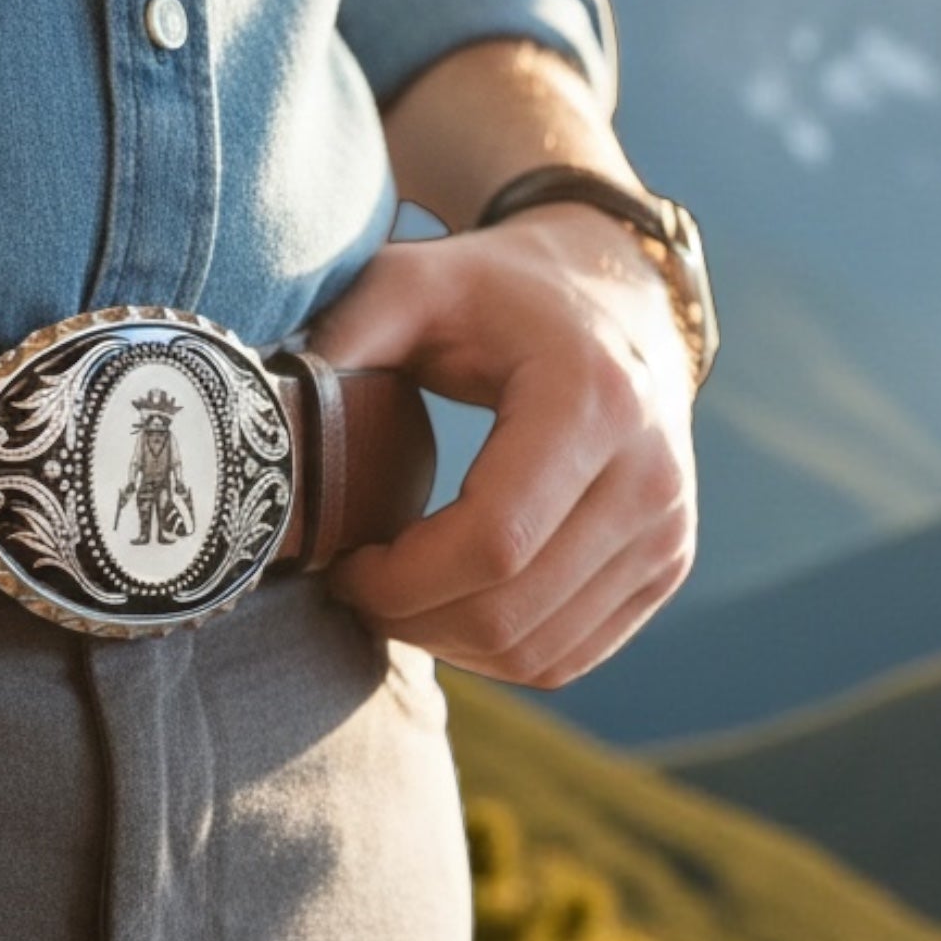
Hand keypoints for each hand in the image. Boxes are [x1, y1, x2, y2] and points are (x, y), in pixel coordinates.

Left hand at [304, 203, 697, 687]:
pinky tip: (448, 606)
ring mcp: (667, 530)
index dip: (398, 581)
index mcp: (594, 402)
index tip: (342, 562)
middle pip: (510, 613)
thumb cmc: (497, 292)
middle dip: (410, 621)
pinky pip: (566, 658)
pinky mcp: (666, 567)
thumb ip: (343, 337)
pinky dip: (494, 654)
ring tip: (396, 595)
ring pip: (536, 654)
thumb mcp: (413, 281)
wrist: (617, 293)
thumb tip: (273, 422)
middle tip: (355, 588)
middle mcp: (650, 476)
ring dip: (447, 645)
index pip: (492, 544)